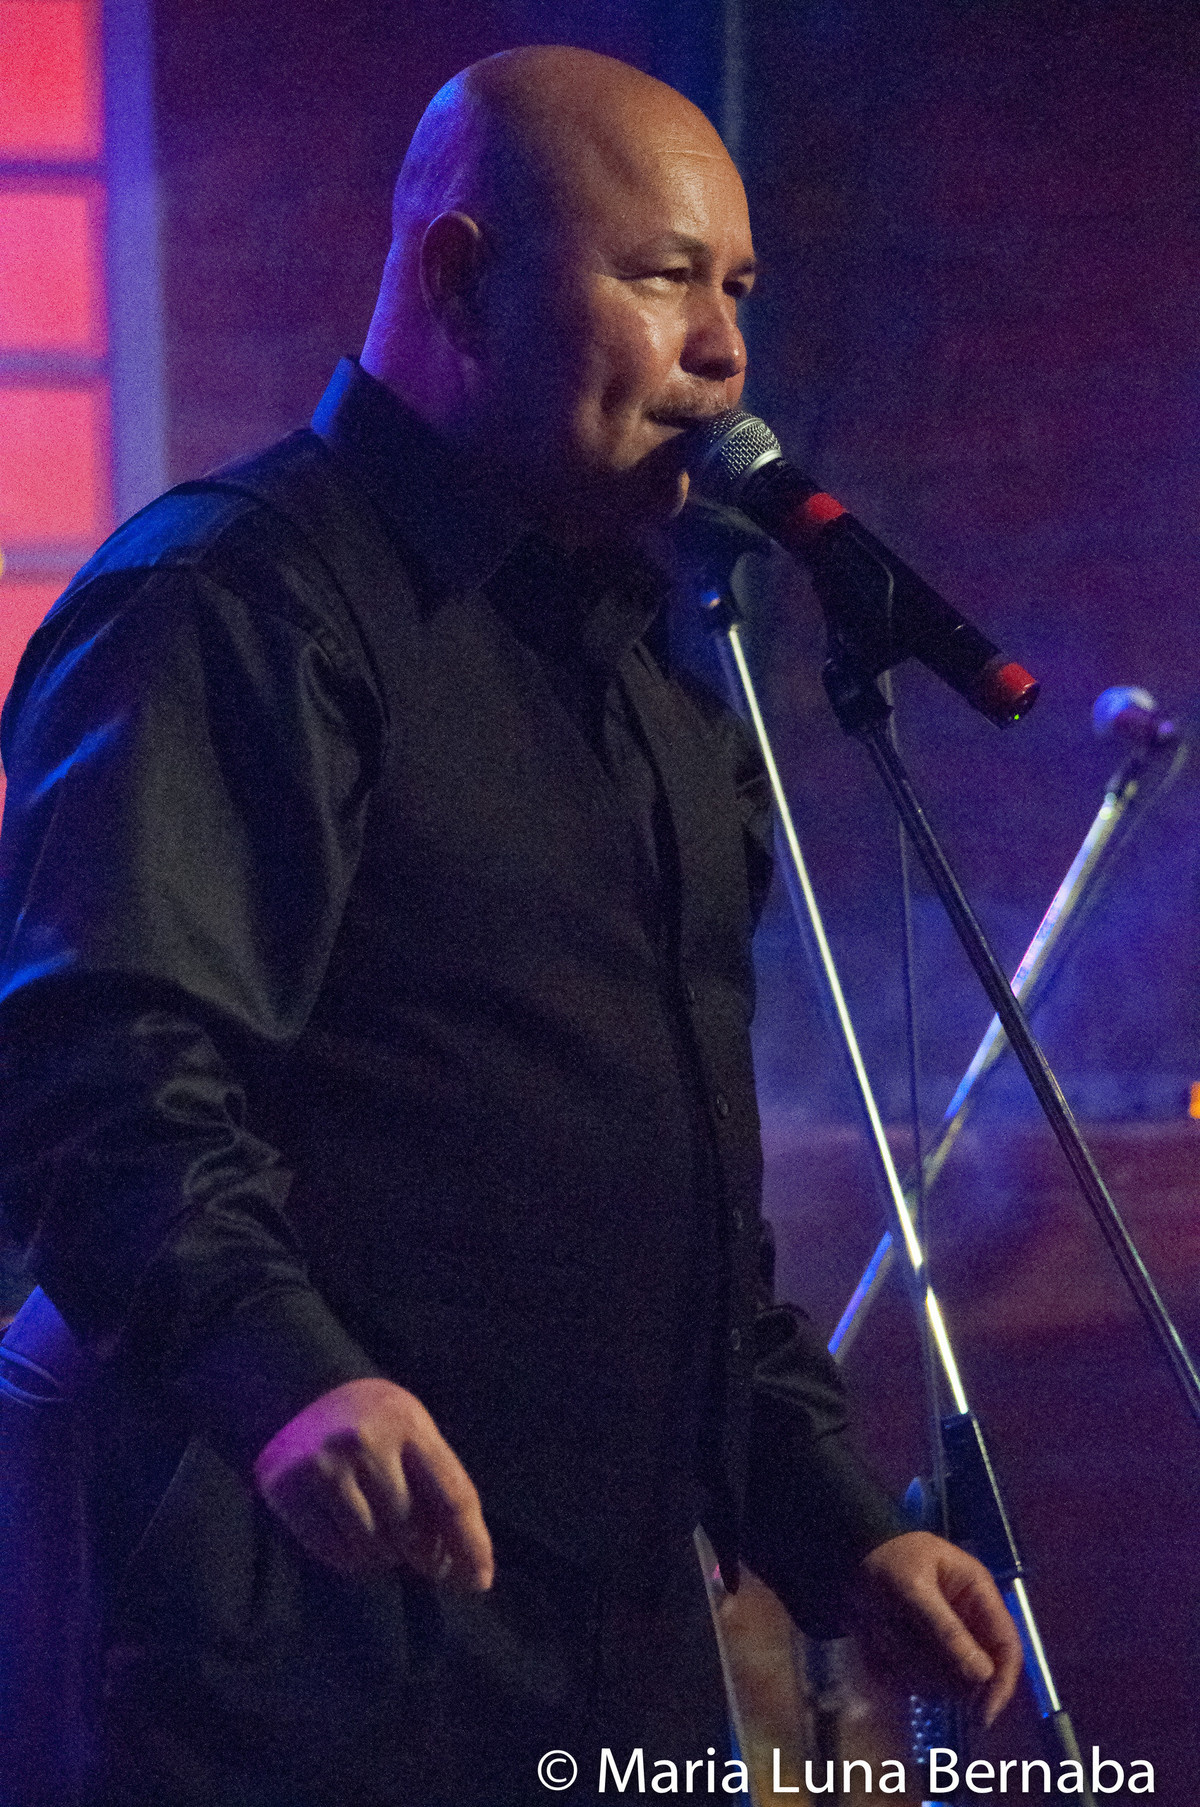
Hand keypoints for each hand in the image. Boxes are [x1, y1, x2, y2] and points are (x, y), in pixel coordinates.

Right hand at [253, 1376, 493, 1589]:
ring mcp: (324, 1467)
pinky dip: (352, 1559)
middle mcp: (365, 1442)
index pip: (452, 1496)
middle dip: (423, 1553)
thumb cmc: (376, 1423)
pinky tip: (353, 1536)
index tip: (480, 1582)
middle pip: (412, 1529)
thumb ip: (442, 1488)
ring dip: (386, 1557)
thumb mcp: (415, 1434)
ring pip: (374, 1548)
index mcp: (407, 1423)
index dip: (471, 1544)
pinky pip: (336, 1554)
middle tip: (422, 1556)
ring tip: (383, 1536)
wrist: (304, 1395)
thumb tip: (470, 1571)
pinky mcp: (288, 1491)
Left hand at [849, 1531, 1022, 1727]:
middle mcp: (967, 1621)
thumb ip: (947, 1630)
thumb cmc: (885, 1559)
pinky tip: (874, 1638)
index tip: (983, 1715)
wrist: (845, 1555)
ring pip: (941, 1681)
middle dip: (938, 1669)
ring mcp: (944, 1641)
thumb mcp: (913, 1588)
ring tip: (882, 1628)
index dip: (1002, 1684)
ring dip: (909, 1664)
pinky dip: (892, 1668)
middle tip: (902, 1649)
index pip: (1007, 1647)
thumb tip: (984, 1675)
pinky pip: (914, 1681)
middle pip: (972, 1674)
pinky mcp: (920, 1654)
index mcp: (977, 1594)